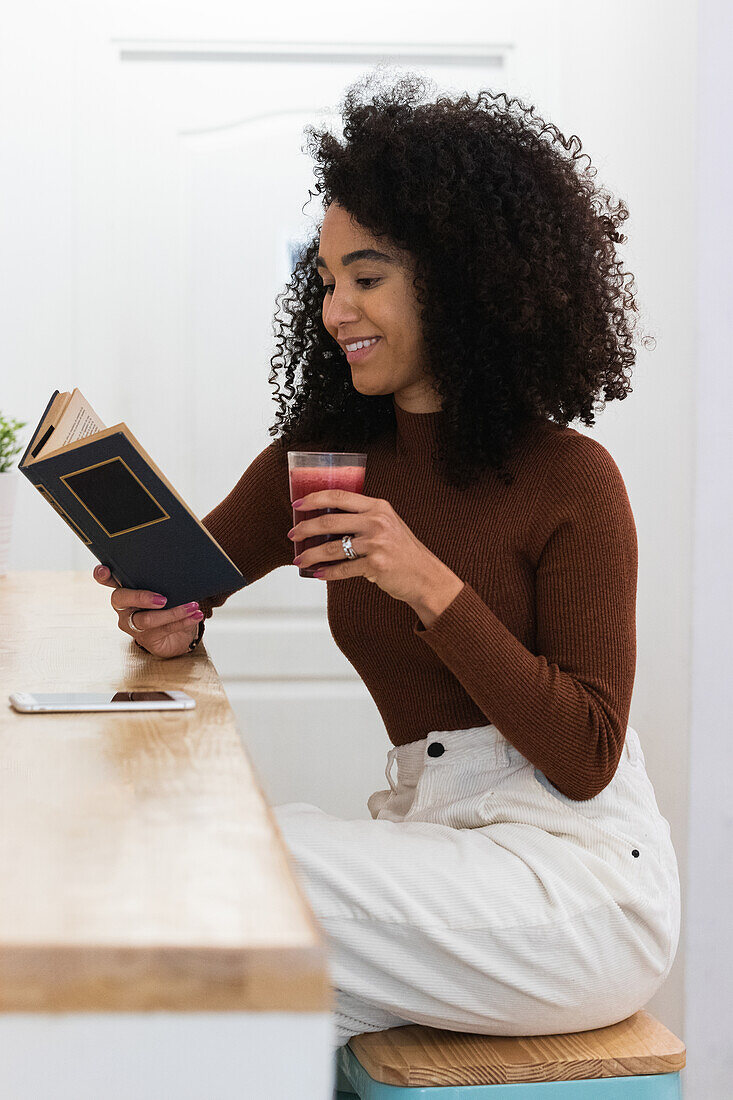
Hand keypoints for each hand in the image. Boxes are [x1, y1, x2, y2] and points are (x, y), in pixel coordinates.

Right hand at [92, 565, 203, 658]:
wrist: (179, 634)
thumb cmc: (170, 605)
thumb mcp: (167, 589)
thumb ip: (165, 579)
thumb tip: (182, 567)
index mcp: (126, 589)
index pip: (108, 580)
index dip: (102, 576)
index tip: (103, 570)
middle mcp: (124, 608)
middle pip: (121, 599)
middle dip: (141, 597)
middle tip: (163, 598)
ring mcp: (132, 625)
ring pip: (146, 619)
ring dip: (173, 612)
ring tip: (192, 605)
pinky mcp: (146, 639)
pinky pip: (163, 629)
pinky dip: (183, 621)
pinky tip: (195, 615)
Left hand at [288, 490, 453, 606]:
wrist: (425, 575)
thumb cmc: (403, 551)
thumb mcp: (387, 524)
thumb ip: (363, 518)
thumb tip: (326, 521)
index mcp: (378, 507)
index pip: (340, 496)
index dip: (314, 499)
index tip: (298, 505)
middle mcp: (377, 522)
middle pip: (330, 521)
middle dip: (305, 529)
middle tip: (293, 535)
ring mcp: (376, 544)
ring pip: (332, 548)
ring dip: (311, 555)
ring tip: (300, 560)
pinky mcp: (375, 565)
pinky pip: (343, 569)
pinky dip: (328, 573)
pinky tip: (318, 574)